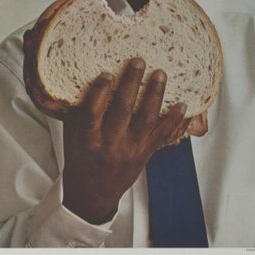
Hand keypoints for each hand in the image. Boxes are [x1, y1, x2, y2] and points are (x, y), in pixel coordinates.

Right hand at [58, 57, 188, 225]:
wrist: (92, 192)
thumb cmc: (81, 158)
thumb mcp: (72, 135)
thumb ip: (78, 110)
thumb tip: (81, 76)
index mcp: (88, 139)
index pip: (92, 112)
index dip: (99, 92)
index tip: (106, 73)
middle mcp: (110, 144)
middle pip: (122, 110)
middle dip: (131, 84)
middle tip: (138, 61)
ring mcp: (130, 150)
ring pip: (146, 120)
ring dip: (155, 95)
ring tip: (160, 74)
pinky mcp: (145, 154)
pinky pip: (162, 136)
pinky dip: (174, 120)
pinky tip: (182, 105)